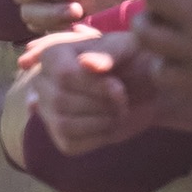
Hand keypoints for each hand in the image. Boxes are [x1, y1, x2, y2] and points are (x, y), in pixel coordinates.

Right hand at [21, 27, 157, 153]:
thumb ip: (108, 53)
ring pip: (63, 124)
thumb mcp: (127, 48)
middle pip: (60, 101)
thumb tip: (86, 63)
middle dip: (100, 104)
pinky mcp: (61, 136)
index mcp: (54, 53)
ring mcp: (49, 110)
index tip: (118, 89)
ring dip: (100, 121)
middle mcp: (43, 81)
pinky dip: (98, 136)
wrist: (147, 87)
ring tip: (117, 111)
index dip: (94, 86)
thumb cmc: (134, 60)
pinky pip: (70, 143)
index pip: (63, 75)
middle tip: (122, 100)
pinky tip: (110, 123)